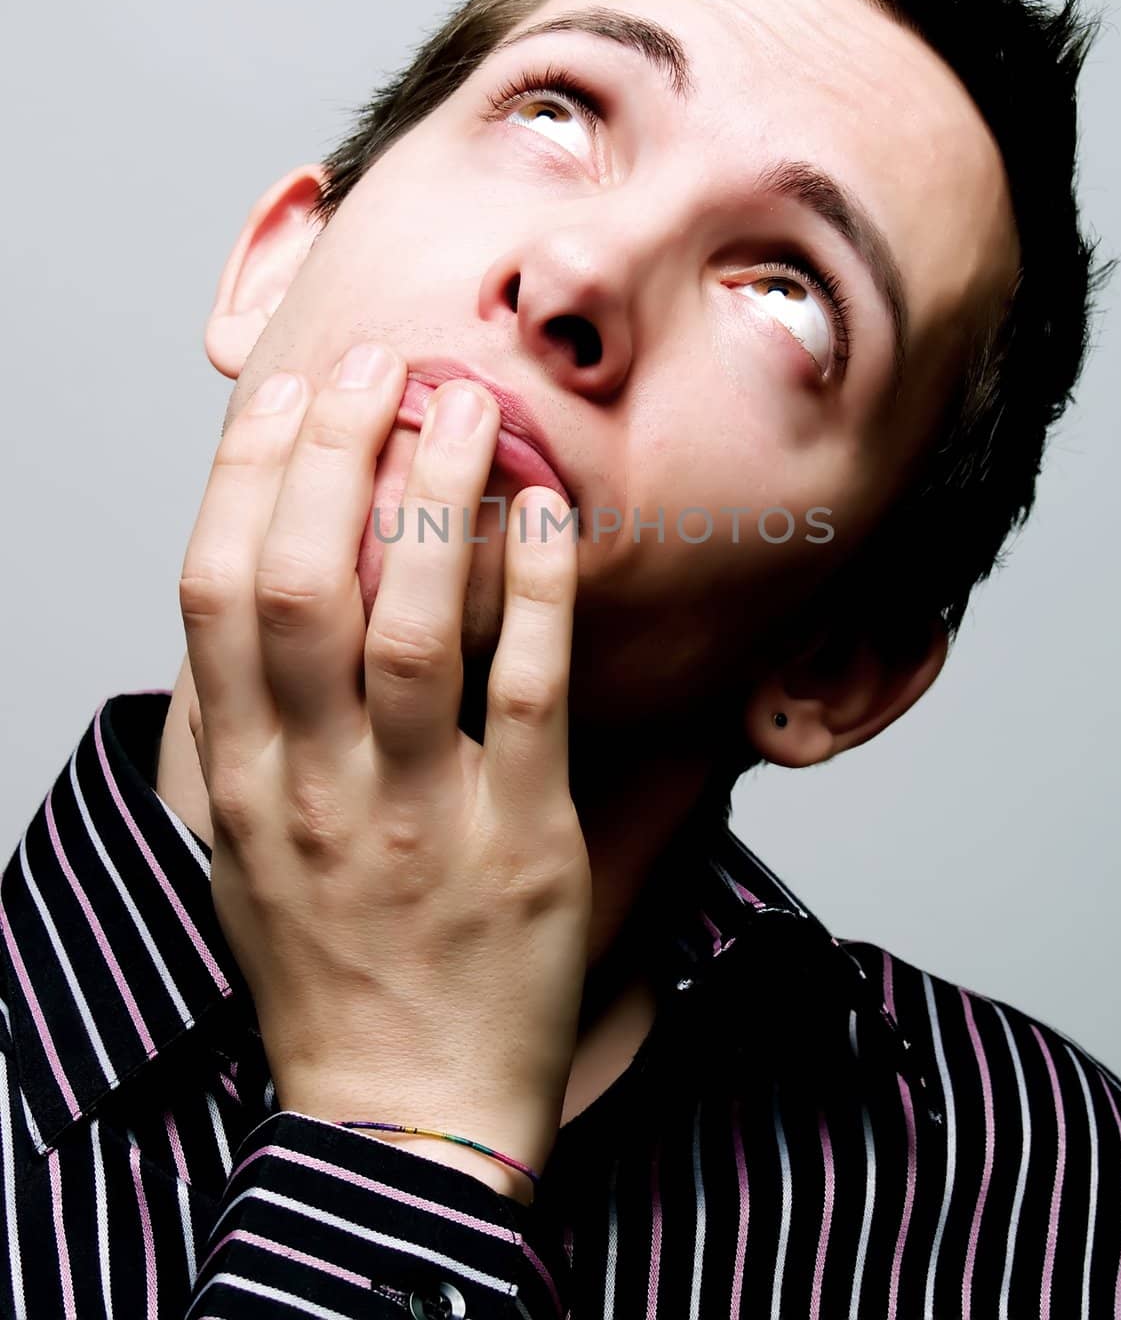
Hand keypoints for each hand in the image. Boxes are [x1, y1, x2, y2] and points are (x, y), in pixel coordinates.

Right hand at [178, 343, 589, 1195]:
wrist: (401, 1117)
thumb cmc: (329, 969)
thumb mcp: (247, 851)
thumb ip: (243, 735)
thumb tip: (247, 617)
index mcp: (242, 780)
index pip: (214, 600)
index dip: (244, 482)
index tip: (285, 399)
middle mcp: (315, 786)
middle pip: (301, 589)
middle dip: (334, 459)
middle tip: (381, 364)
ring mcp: (417, 813)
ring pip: (412, 628)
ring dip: (435, 503)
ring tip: (469, 406)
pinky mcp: (521, 838)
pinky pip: (529, 694)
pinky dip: (538, 594)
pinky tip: (545, 513)